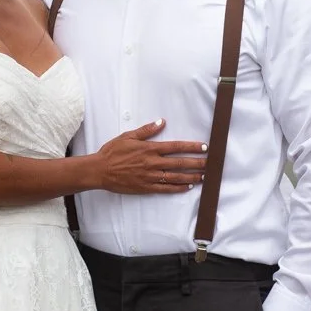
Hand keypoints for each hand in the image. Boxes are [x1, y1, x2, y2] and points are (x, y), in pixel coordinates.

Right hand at [94, 119, 208, 194]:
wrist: (100, 170)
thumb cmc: (112, 152)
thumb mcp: (128, 136)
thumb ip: (146, 130)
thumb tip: (161, 122)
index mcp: (149, 149)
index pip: (175, 147)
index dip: (191, 147)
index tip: (204, 147)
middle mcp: (152, 163)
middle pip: (179, 163)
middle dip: (197, 163)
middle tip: (210, 163)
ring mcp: (150, 176)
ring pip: (175, 177)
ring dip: (191, 176)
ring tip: (203, 176)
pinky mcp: (146, 187)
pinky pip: (165, 189)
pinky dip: (178, 188)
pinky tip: (187, 187)